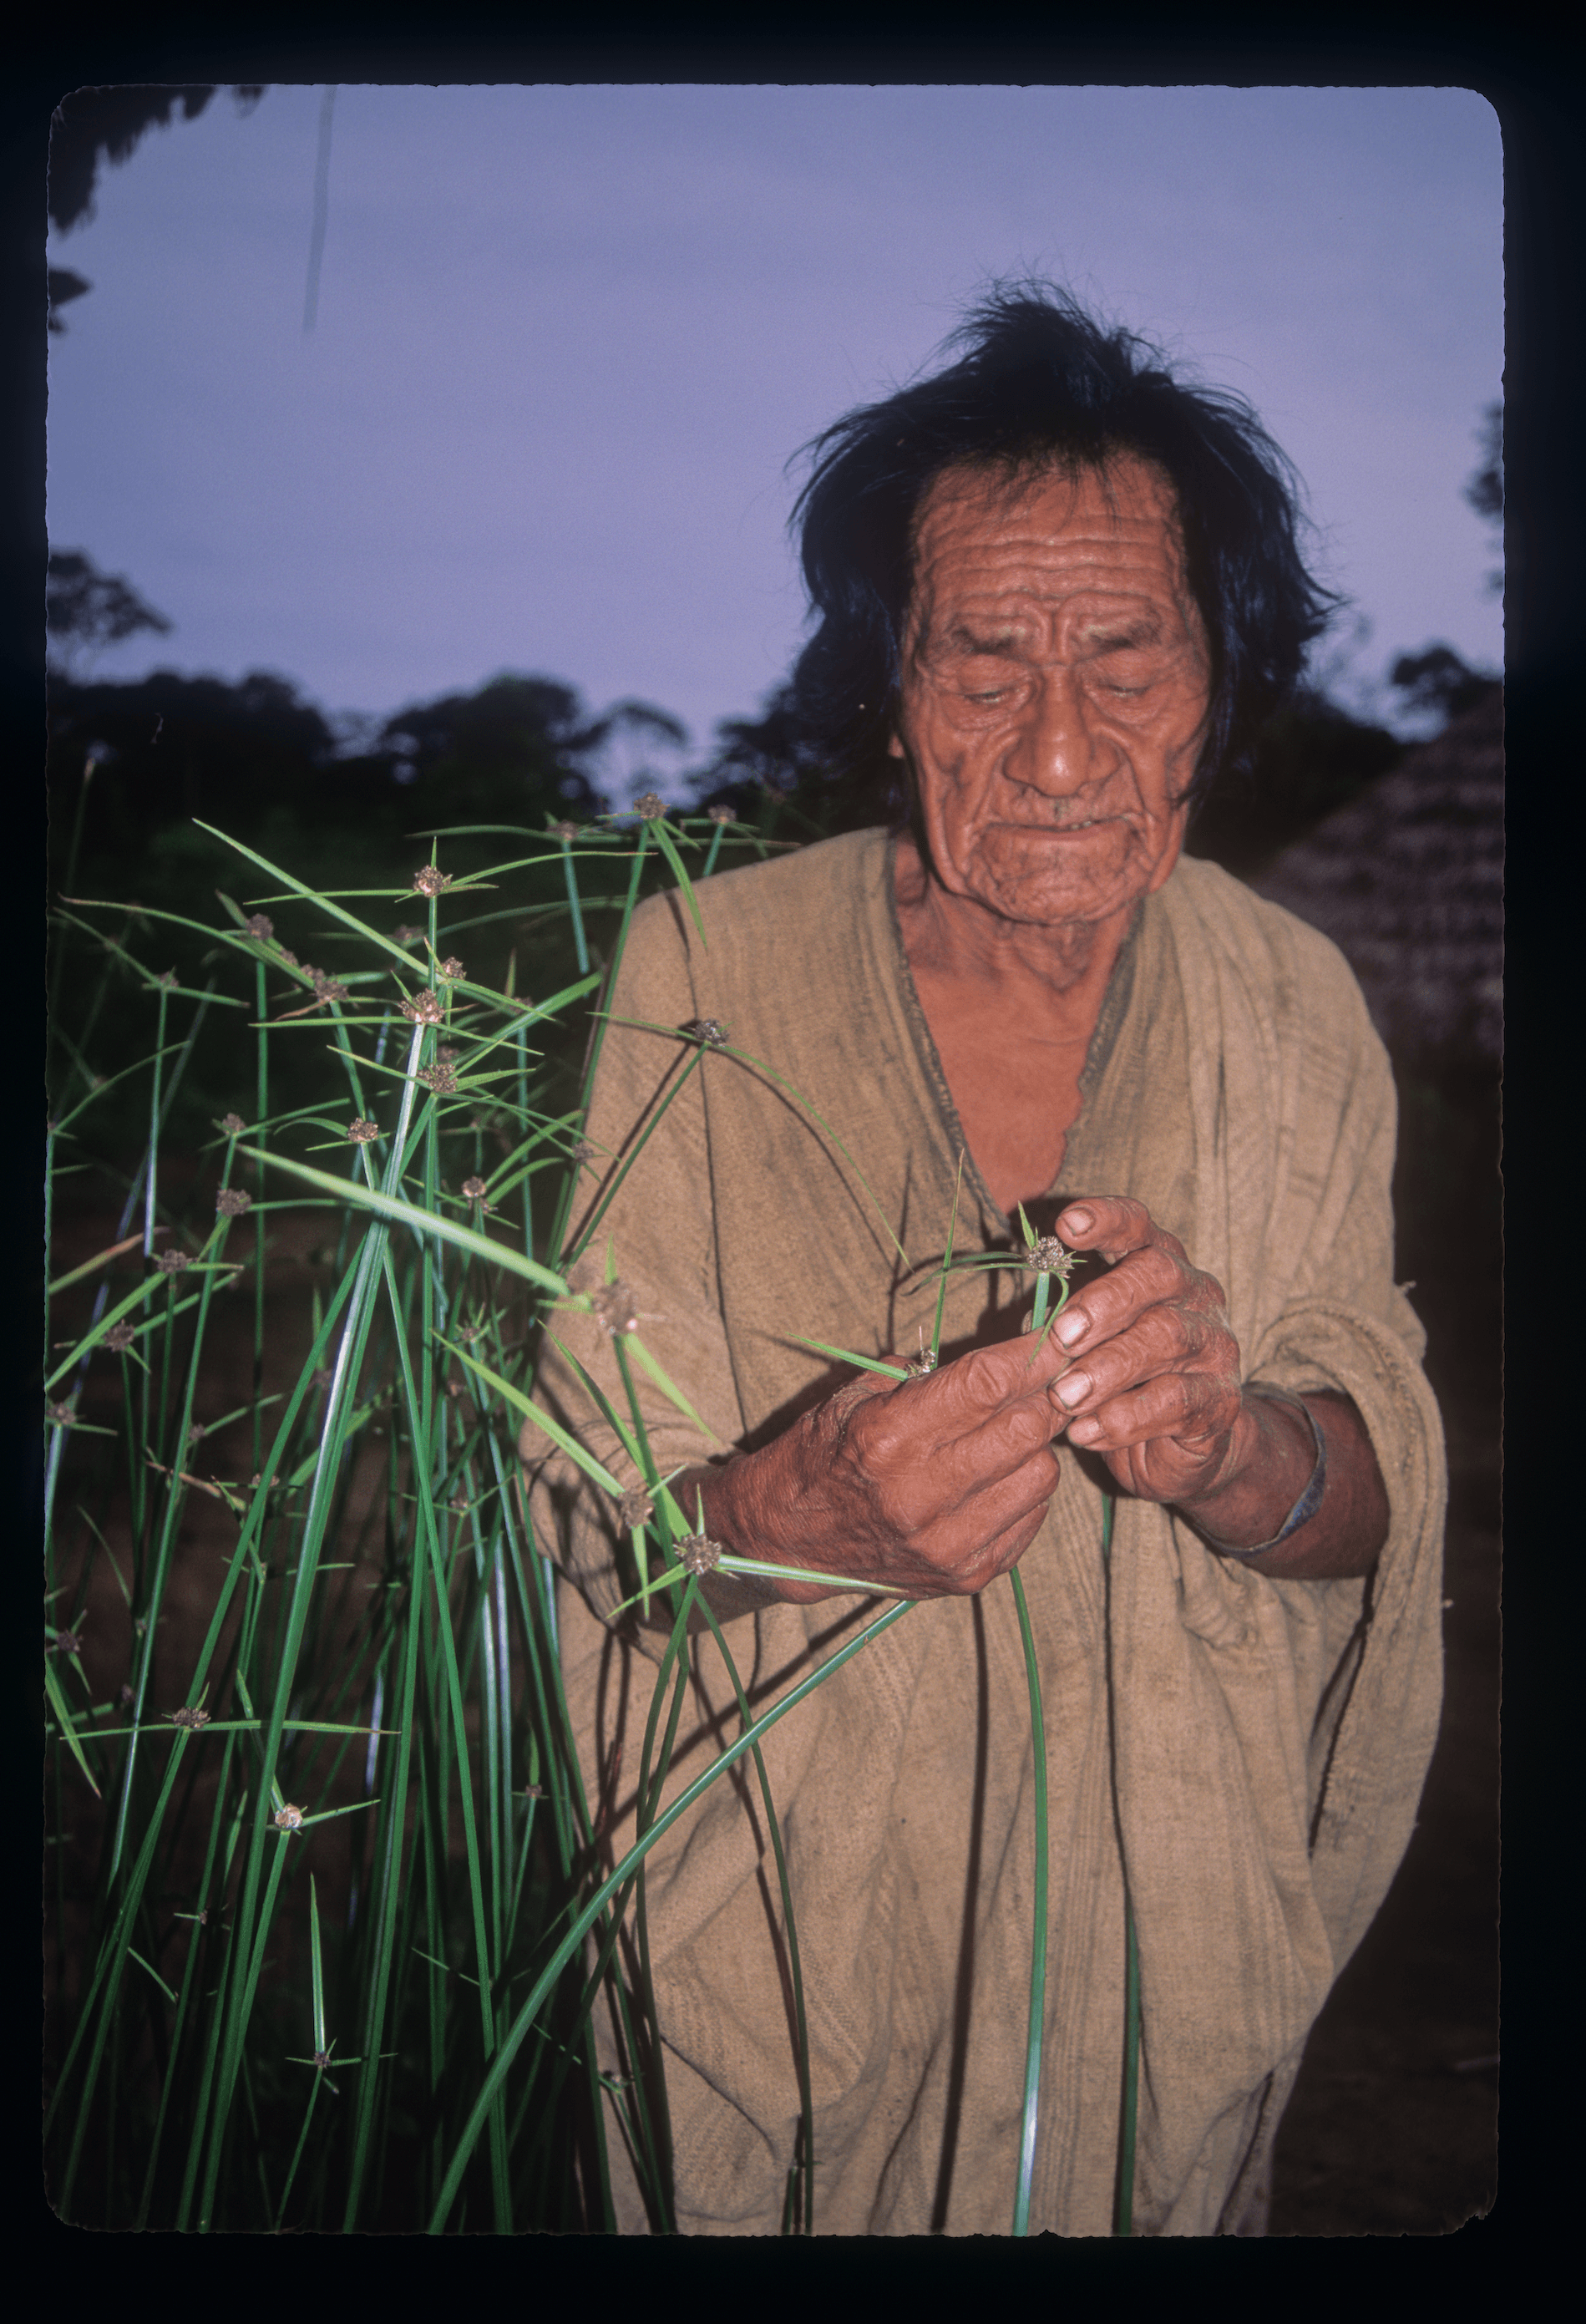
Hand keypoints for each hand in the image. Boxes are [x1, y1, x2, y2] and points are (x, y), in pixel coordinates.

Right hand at [696, 1330, 1075, 1602]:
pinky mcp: (966, 1575)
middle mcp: (920, 1495)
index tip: (1058, 1335)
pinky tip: (998, 1477)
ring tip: (1009, 1435)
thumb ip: (927, 1376)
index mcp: (888, 1438)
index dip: (1032, 1354)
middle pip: (1025, 1429)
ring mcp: (947, 1543)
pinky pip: (1032, 1517)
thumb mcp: (857, 1398)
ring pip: (1040, 1474)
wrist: (787, 1542)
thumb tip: (1007, 1354)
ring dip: (1036, 1445)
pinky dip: (1025, 1488)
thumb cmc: (823, 1456)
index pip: (987, 1384)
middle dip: (1045, 1395)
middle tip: (1045, 1381)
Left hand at [1043, 1195, 1251, 1505]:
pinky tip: (1086, 1433)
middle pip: (1157, 1273)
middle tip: (1061, 1336)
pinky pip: (1177, 1401)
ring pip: (1167, 1336)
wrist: (1177, 1449)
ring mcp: (1214, 1344)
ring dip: (1108, 1367)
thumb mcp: (1087, 1346)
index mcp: (1158, 1267)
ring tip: (1065, 1397)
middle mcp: (1195, 1294)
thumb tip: (1029, 1321)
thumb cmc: (1118, 1382)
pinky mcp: (1220, 1399)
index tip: (1065, 1226)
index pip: (1140, 1225)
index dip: (1107, 1219)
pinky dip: (1126, 1418)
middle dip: (1104, 1301)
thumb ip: (1063, 1323)